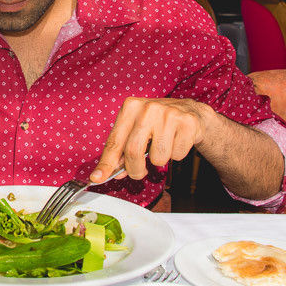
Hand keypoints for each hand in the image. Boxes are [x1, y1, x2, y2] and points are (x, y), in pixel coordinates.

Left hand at [89, 97, 210, 183]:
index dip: (106, 163)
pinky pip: (176, 155)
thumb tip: (110, 173)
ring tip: (163, 146)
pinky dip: (175, 155)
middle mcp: (148, 109)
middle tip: (139, 172)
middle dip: (135, 170)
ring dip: (159, 161)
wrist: (189, 111)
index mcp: (130, 107)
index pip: (114, 142)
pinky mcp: (187, 123)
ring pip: (158, 158)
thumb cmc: (157, 122)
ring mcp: (168, 114)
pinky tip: (176, 141)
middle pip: (133, 152)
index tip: (97, 178)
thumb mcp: (136, 129)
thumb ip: (122, 150)